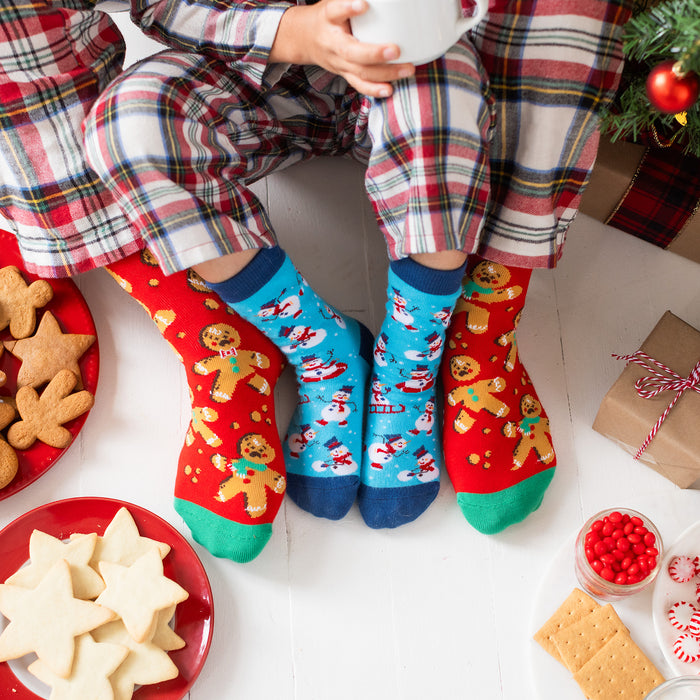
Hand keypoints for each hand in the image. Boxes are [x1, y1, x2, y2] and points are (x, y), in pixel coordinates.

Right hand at [270, 0, 414, 96]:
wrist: (304, 40)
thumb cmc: (326, 17)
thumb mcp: (333, 1)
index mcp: (328, 19)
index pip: (335, 11)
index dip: (348, 8)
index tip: (363, 5)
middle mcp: (332, 43)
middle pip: (351, 52)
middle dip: (374, 54)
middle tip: (395, 50)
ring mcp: (338, 62)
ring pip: (360, 72)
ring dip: (385, 74)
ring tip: (406, 69)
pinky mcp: (345, 73)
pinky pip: (359, 84)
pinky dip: (375, 90)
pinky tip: (390, 90)